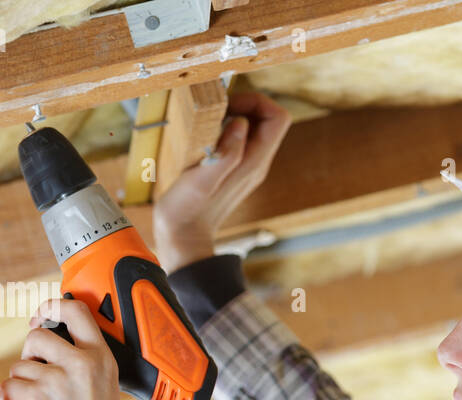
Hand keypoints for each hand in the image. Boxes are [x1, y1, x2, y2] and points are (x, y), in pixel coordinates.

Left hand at [0, 298, 122, 399]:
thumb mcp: (105, 389)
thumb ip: (85, 364)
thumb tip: (54, 347)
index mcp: (101, 359)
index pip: (77, 312)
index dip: (53, 306)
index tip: (42, 315)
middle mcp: (80, 363)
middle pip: (38, 336)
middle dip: (31, 355)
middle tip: (37, 375)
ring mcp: (55, 379)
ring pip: (20, 365)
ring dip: (22, 383)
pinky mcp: (32, 396)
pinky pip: (9, 386)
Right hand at [152, 89, 292, 271]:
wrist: (184, 236)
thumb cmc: (188, 210)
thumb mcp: (202, 179)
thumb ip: (226, 153)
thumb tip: (241, 124)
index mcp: (255, 162)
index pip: (278, 118)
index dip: (257, 101)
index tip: (229, 104)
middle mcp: (257, 163)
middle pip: (268, 119)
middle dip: (245, 105)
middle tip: (216, 110)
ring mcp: (247, 167)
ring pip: (254, 127)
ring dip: (233, 115)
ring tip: (208, 122)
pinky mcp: (234, 169)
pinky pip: (240, 139)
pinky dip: (225, 128)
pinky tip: (204, 135)